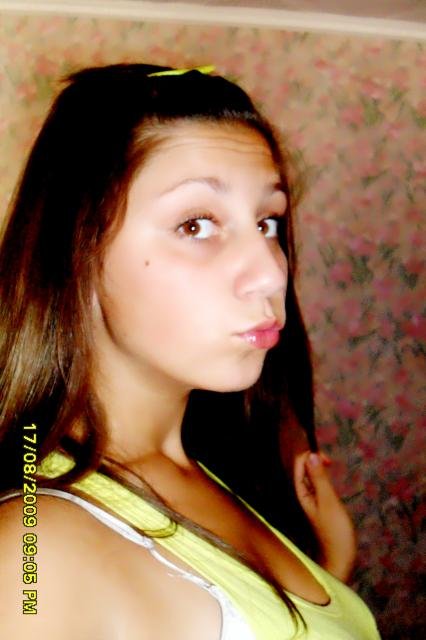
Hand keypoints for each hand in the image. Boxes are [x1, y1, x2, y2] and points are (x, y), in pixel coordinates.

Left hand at [293, 451, 356, 582]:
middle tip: (330, 462)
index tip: (327, 460)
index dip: (310, 456)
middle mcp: (301, 494)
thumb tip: (312, 455)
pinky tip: (330, 481)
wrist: (339, 559)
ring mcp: (309, 500)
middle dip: (314, 459)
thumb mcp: (329, 502)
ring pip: (309, 476)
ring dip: (319, 468)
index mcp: (300, 492)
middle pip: (302, 468)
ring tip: (330, 466)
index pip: (298, 464)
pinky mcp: (317, 505)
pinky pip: (316, 485)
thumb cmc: (335, 533)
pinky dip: (322, 478)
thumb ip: (320, 479)